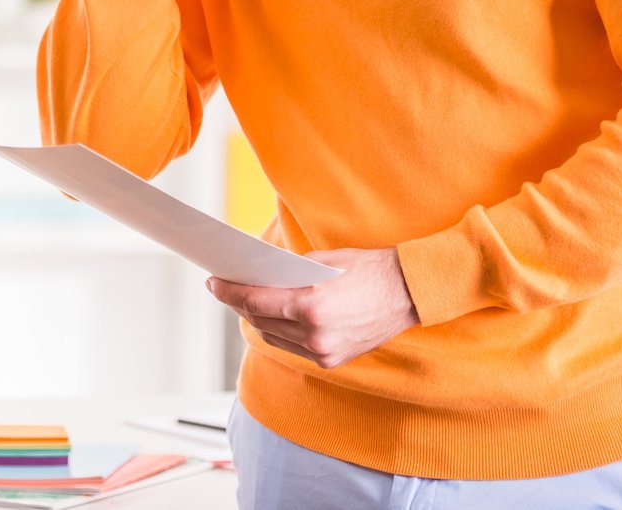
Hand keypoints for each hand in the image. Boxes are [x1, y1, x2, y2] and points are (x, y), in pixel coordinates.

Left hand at [206, 248, 419, 369]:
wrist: (408, 292)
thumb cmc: (367, 269)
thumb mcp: (323, 261)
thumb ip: (288, 272)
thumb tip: (256, 276)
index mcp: (310, 306)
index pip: (255, 302)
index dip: (229, 292)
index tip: (213, 283)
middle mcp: (314, 334)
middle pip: (260, 321)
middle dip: (239, 304)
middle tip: (225, 287)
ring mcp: (324, 351)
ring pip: (274, 337)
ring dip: (256, 319)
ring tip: (245, 302)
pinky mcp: (332, 360)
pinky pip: (293, 347)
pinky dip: (279, 332)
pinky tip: (271, 318)